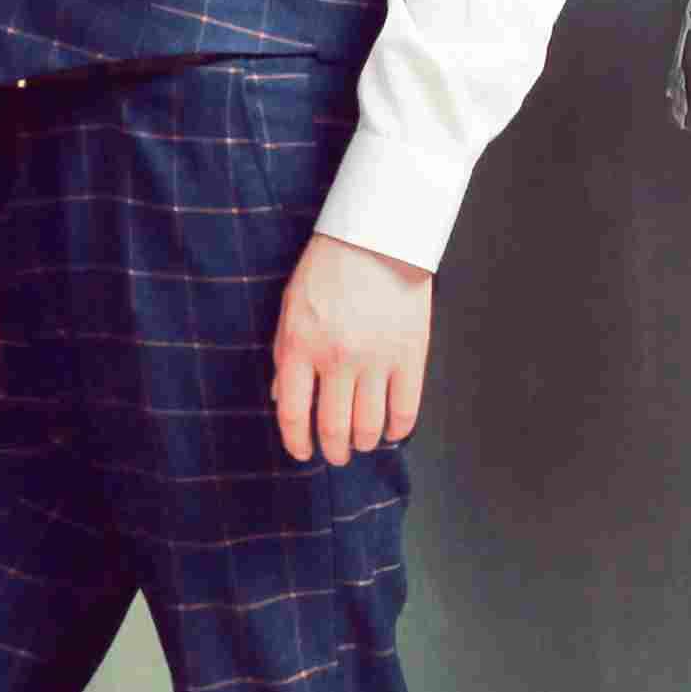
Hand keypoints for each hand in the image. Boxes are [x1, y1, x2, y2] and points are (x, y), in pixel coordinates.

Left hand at [272, 234, 431, 462]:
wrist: (376, 236)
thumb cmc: (329, 268)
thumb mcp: (291, 307)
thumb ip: (284, 355)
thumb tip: (281, 397)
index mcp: (300, 346)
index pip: (293, 412)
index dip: (296, 442)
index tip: (301, 453)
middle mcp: (336, 358)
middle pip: (333, 427)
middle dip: (333, 451)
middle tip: (336, 455)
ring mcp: (375, 359)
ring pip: (369, 425)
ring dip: (364, 443)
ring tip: (363, 443)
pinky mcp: (409, 355)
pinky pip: (405, 409)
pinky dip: (398, 429)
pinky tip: (393, 431)